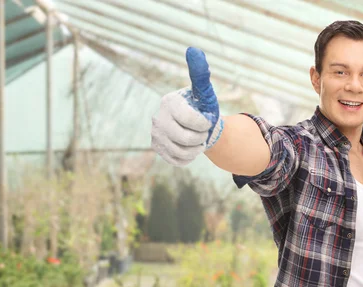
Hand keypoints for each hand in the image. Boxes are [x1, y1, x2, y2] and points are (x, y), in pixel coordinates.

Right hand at [151, 47, 223, 165]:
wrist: (200, 128)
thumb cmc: (203, 108)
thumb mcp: (205, 92)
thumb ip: (200, 74)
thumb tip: (194, 50)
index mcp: (169, 102)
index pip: (191, 120)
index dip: (205, 123)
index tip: (208, 119)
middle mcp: (157, 117)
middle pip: (186, 139)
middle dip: (201, 137)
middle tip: (202, 131)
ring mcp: (155, 134)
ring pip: (182, 152)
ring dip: (197, 149)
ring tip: (198, 140)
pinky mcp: (157, 148)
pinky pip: (178, 160)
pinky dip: (189, 158)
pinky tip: (190, 148)